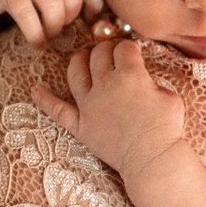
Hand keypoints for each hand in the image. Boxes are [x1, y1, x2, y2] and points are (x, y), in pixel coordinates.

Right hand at [0, 0, 102, 47]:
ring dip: (54, 28)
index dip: (94, 1)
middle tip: (62, 28)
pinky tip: (37, 43)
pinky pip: (28, 15)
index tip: (89, 19)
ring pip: (53, 4)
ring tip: (49, 36)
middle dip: (71, 16)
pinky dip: (36, 35)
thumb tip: (101, 15)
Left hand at [32, 39, 185, 179]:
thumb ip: (153, 82)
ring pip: (75, 73)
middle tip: (112, 54)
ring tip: (82, 57)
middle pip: (98, 54)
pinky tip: (35, 90)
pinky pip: (57, 110)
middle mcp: (106, 85)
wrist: (152, 159)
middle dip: (106, 49)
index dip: (129, 47)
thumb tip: (144, 79)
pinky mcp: (80, 125)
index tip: (132, 52)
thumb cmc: (167, 129)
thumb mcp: (170, 96)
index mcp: (130, 75)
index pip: (124, 48)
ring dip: (78, 60)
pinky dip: (44, 99)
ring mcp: (89, 105)